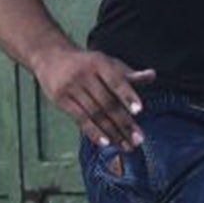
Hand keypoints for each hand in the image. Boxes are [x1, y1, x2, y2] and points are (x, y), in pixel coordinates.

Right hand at [35, 49, 155, 148]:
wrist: (51, 56)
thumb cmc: (87, 63)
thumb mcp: (107, 63)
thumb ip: (128, 74)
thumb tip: (152, 75)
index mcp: (100, 63)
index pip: (116, 81)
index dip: (128, 95)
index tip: (139, 111)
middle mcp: (85, 74)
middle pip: (107, 102)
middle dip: (124, 123)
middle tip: (138, 140)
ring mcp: (71, 87)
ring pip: (95, 114)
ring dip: (113, 132)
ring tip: (126, 146)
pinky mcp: (61, 99)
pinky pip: (80, 119)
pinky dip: (94, 132)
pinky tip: (106, 143)